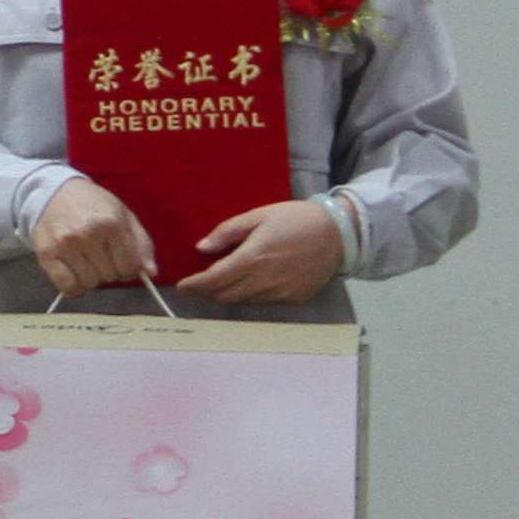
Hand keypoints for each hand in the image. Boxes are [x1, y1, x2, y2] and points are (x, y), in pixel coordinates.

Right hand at [28, 174, 157, 298]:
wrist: (54, 192)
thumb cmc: (94, 205)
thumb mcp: (124, 216)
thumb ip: (142, 244)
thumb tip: (151, 272)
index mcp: (112, 223)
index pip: (130, 267)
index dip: (129, 268)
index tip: (121, 260)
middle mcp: (88, 234)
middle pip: (110, 277)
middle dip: (109, 270)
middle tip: (100, 254)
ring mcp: (65, 245)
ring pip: (90, 284)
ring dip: (91, 278)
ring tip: (86, 260)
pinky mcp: (46, 254)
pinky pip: (68, 287)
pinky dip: (74, 287)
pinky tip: (74, 273)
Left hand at [185, 197, 346, 305]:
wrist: (337, 234)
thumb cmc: (295, 219)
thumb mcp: (259, 215)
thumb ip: (228, 232)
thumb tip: (201, 248)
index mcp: (252, 258)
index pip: (213, 281)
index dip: (193, 286)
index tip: (181, 286)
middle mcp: (262, 282)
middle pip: (224, 296)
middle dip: (208, 291)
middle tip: (201, 281)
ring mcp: (278, 294)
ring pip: (242, 301)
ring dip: (229, 293)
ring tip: (226, 279)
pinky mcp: (292, 300)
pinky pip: (262, 302)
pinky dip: (251, 295)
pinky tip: (254, 281)